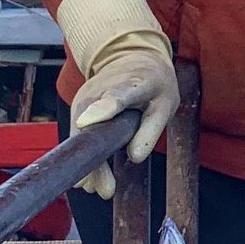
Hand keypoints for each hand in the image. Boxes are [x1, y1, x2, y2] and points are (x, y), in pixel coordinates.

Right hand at [69, 43, 180, 198]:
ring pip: (81, 134)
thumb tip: (135, 157)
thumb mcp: (166, 101)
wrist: (130, 54)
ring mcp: (86, 97)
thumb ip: (151, 128)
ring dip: (88, 163)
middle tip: (101, 188)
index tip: (85, 122)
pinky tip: (89, 181)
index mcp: (132, 83)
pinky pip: (80, 134)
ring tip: (96, 189)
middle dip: (93, 158)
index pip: (116, 96)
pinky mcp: (79, 106)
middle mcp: (101, 89)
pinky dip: (84, 156)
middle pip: (91, 125)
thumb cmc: (152, 81)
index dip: (102, 109)